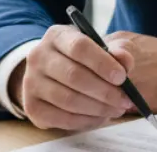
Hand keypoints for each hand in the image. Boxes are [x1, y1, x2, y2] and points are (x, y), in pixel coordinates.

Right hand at [11, 25, 134, 130]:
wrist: (57, 74)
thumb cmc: (86, 59)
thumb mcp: (103, 48)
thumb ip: (119, 51)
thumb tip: (125, 60)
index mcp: (57, 36)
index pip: (79, 46)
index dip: (103, 63)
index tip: (122, 77)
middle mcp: (38, 56)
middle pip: (74, 75)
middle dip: (105, 91)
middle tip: (125, 99)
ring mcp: (31, 82)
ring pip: (68, 99)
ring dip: (98, 108)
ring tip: (117, 109)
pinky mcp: (32, 107)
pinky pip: (62, 118)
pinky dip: (86, 121)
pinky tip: (101, 117)